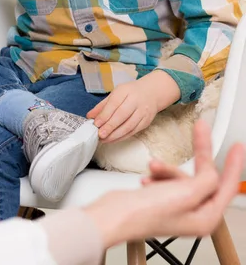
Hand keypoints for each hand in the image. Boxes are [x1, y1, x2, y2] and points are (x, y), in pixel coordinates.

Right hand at [83, 120, 244, 247]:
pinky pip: (166, 180)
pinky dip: (158, 175)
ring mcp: (176, 207)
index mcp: (206, 218)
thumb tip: (213, 173)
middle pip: (203, 178)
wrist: (117, 213)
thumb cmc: (147, 212)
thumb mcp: (187, 192)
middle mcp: (193, 214)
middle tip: (201, 132)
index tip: (237, 147)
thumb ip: (207, 180)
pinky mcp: (161, 200)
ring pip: (182, 177)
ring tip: (153, 167)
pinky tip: (147, 179)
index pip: (227, 186)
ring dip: (167, 169)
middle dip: (196, 158)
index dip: (233, 164)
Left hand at [86, 71, 180, 142]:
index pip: (114, 104)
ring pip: (129, 126)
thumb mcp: (115, 94)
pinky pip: (134, 131)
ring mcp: (142, 112)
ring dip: (116, 135)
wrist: (152, 92)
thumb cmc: (129, 93)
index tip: (96, 124)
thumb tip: (90, 116)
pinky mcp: (146, 122)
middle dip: (110, 126)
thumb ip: (102, 105)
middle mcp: (135, 101)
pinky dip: (123, 137)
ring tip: (104, 140)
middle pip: (122, 115)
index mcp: (125, 91)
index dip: (105, 115)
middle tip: (100, 134)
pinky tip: (113, 140)